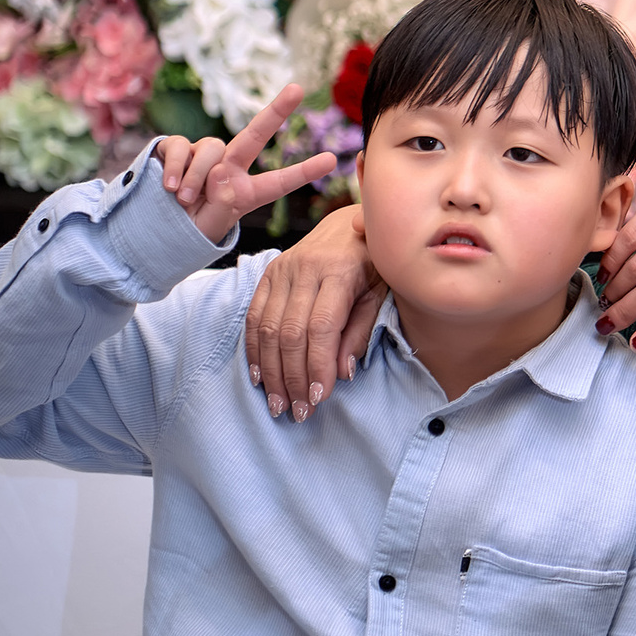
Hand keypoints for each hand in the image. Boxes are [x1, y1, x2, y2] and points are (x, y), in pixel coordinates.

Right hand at [155, 85, 336, 245]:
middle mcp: (229, 167)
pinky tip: (169, 187)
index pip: (278, 182)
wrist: (155, 229)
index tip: (332, 160)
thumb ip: (219, 204)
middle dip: (277, 110)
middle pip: (254, 134)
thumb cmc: (189, 229)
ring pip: (211, 148)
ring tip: (184, 199)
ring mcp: (203, 155)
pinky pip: (179, 146)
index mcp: (246, 191)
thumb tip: (219, 173)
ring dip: (196, 177)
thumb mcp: (211, 226)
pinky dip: (175, 167)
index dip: (304, 172)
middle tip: (297, 88)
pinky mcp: (177, 149)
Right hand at [244, 204, 384, 421]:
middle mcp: (306, 268)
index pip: (321, 327)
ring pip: (268, 329)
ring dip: (272, 372)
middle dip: (293, 377)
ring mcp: (282, 269)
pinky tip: (260, 377)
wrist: (350, 224)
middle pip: (290, 332)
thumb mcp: (380, 293)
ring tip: (279, 404)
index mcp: (340, 270)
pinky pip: (254, 317)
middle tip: (299, 411)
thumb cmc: (374, 263)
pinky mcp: (268, 274)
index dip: (317, 365)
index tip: (319, 398)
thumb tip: (342, 372)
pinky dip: (255, 350)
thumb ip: (361, 330)